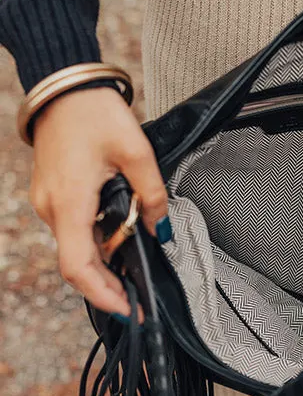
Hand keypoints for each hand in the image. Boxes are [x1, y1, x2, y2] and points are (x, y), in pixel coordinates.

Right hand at [29, 86, 168, 317]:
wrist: (63, 86)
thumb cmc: (95, 113)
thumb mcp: (137, 151)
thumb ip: (153, 195)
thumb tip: (162, 230)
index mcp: (71, 202)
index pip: (78, 267)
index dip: (103, 294)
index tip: (128, 309)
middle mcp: (52, 208)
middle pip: (77, 264)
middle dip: (107, 286)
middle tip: (138, 300)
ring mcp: (48, 202)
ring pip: (75, 248)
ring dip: (102, 265)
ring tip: (134, 275)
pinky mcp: (52, 195)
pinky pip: (72, 230)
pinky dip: (94, 243)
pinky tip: (118, 242)